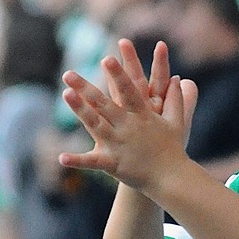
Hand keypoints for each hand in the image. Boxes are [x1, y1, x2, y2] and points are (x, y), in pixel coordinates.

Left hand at [58, 47, 197, 197]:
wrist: (171, 179)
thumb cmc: (172, 149)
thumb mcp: (176, 122)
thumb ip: (176, 99)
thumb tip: (177, 79)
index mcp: (142, 115)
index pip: (129, 90)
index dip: (118, 75)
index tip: (107, 58)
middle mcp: (128, 127)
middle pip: (104, 103)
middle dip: (86, 88)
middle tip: (68, 73)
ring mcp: (119, 145)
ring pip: (95, 124)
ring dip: (80, 110)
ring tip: (65, 94)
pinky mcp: (113, 164)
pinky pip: (93, 162)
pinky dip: (78, 161)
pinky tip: (61, 158)